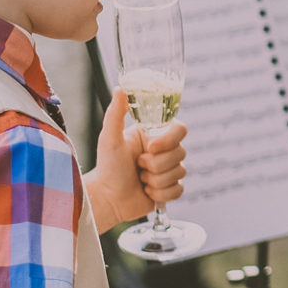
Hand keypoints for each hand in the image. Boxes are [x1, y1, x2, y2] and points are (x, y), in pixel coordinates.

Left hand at [86, 92, 187, 225]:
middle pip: (181, 154)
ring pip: (179, 173)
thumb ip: (116, 114)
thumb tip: (120, 88)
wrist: (106, 199)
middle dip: (156, 164)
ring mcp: (168, 170)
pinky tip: (146, 192)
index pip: (180, 129)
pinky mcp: (170, 189)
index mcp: (154, 136)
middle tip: (138, 166)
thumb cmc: (106, 167)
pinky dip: (161, 194)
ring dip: (155, 180)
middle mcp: (164, 151)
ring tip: (139, 180)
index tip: (149, 148)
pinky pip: (178, 190)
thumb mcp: (109, 139)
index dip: (169, 140)